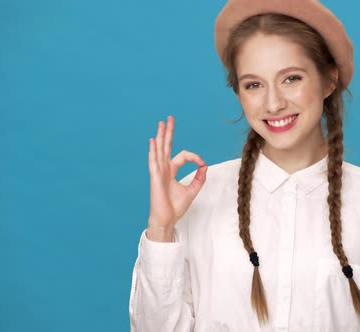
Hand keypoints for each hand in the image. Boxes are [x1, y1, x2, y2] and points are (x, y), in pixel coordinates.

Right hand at [146, 115, 207, 241]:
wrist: (167, 219)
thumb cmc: (176, 207)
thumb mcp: (193, 190)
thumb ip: (199, 178)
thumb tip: (205, 166)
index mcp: (171, 171)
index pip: (183, 156)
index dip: (194, 157)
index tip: (202, 164)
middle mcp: (164, 169)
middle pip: (166, 146)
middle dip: (168, 132)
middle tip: (169, 118)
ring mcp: (158, 172)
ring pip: (160, 150)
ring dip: (161, 136)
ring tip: (161, 123)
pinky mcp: (155, 178)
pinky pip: (154, 161)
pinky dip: (153, 150)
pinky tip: (153, 140)